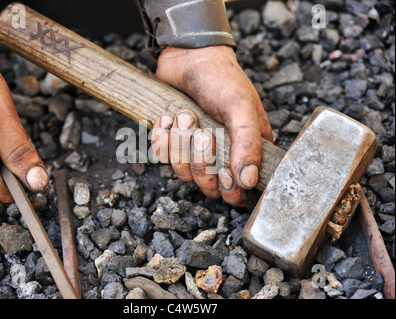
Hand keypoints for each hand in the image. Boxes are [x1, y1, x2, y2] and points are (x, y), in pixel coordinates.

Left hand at [152, 45, 272, 205]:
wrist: (187, 56)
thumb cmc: (220, 79)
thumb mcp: (240, 108)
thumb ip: (248, 144)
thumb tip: (249, 182)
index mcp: (248, 150)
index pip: (243, 192)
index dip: (231, 192)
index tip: (224, 173)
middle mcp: (224, 155)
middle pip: (210, 188)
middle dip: (201, 162)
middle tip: (202, 133)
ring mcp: (197, 152)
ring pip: (185, 175)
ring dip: (181, 145)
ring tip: (185, 116)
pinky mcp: (175, 144)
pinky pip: (164, 158)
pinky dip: (163, 139)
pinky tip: (167, 117)